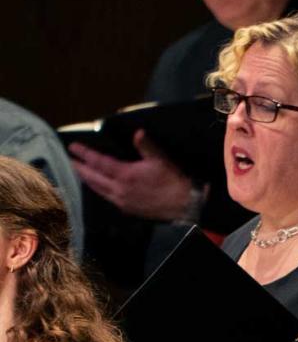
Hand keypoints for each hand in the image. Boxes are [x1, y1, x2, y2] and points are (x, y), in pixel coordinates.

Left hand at [69, 130, 197, 220]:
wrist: (183, 205)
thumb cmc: (172, 180)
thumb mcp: (160, 159)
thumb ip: (146, 145)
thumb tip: (137, 132)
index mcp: (125, 175)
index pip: (99, 162)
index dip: (85, 154)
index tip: (73, 148)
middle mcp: (119, 189)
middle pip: (93, 178)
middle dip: (80, 168)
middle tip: (69, 160)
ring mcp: (122, 201)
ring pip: (98, 190)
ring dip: (87, 180)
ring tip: (79, 172)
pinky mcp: (127, 209)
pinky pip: (107, 197)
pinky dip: (98, 190)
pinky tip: (98, 187)